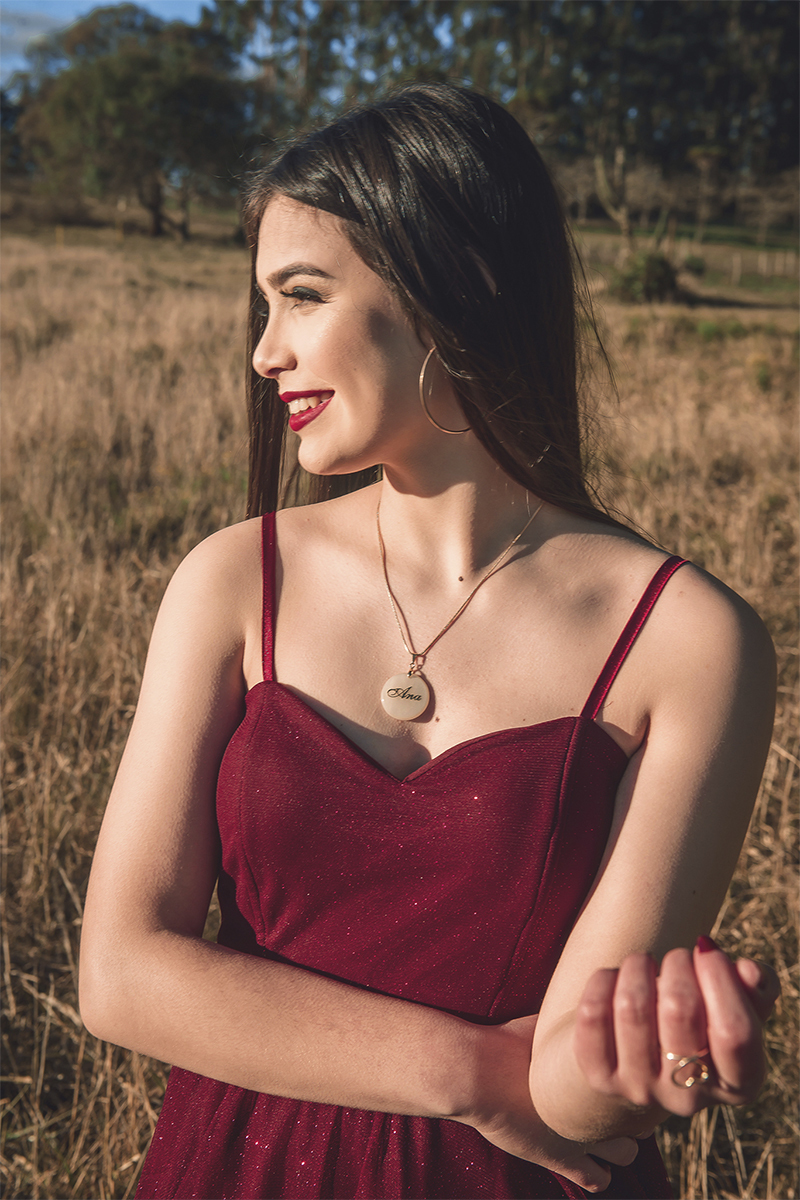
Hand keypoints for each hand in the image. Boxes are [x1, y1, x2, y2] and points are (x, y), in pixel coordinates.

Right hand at [462, 1014, 638, 1192]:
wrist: (482, 1074)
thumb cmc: (510, 1042)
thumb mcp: (547, 1026)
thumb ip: (570, 1023)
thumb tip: (585, 993)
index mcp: (598, 1072)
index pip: (638, 1082)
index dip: (635, 1080)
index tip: (627, 1073)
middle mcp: (600, 1106)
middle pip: (640, 1117)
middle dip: (633, 1113)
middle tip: (618, 1105)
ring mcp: (585, 1138)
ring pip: (626, 1154)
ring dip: (619, 1145)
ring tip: (604, 1133)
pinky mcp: (564, 1161)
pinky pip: (597, 1180)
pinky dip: (598, 1173)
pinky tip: (589, 1161)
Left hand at [573, 939, 779, 1121]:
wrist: (641, 1055)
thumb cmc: (701, 1020)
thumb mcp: (737, 1007)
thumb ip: (755, 988)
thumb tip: (746, 969)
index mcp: (737, 1082)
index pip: (736, 1032)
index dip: (721, 978)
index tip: (707, 948)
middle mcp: (688, 1096)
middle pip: (680, 1011)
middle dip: (677, 964)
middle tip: (676, 957)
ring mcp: (640, 1089)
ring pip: (631, 1007)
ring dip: (639, 966)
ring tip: (646, 962)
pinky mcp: (600, 1077)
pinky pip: (592, 1014)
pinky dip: (603, 980)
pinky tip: (616, 978)